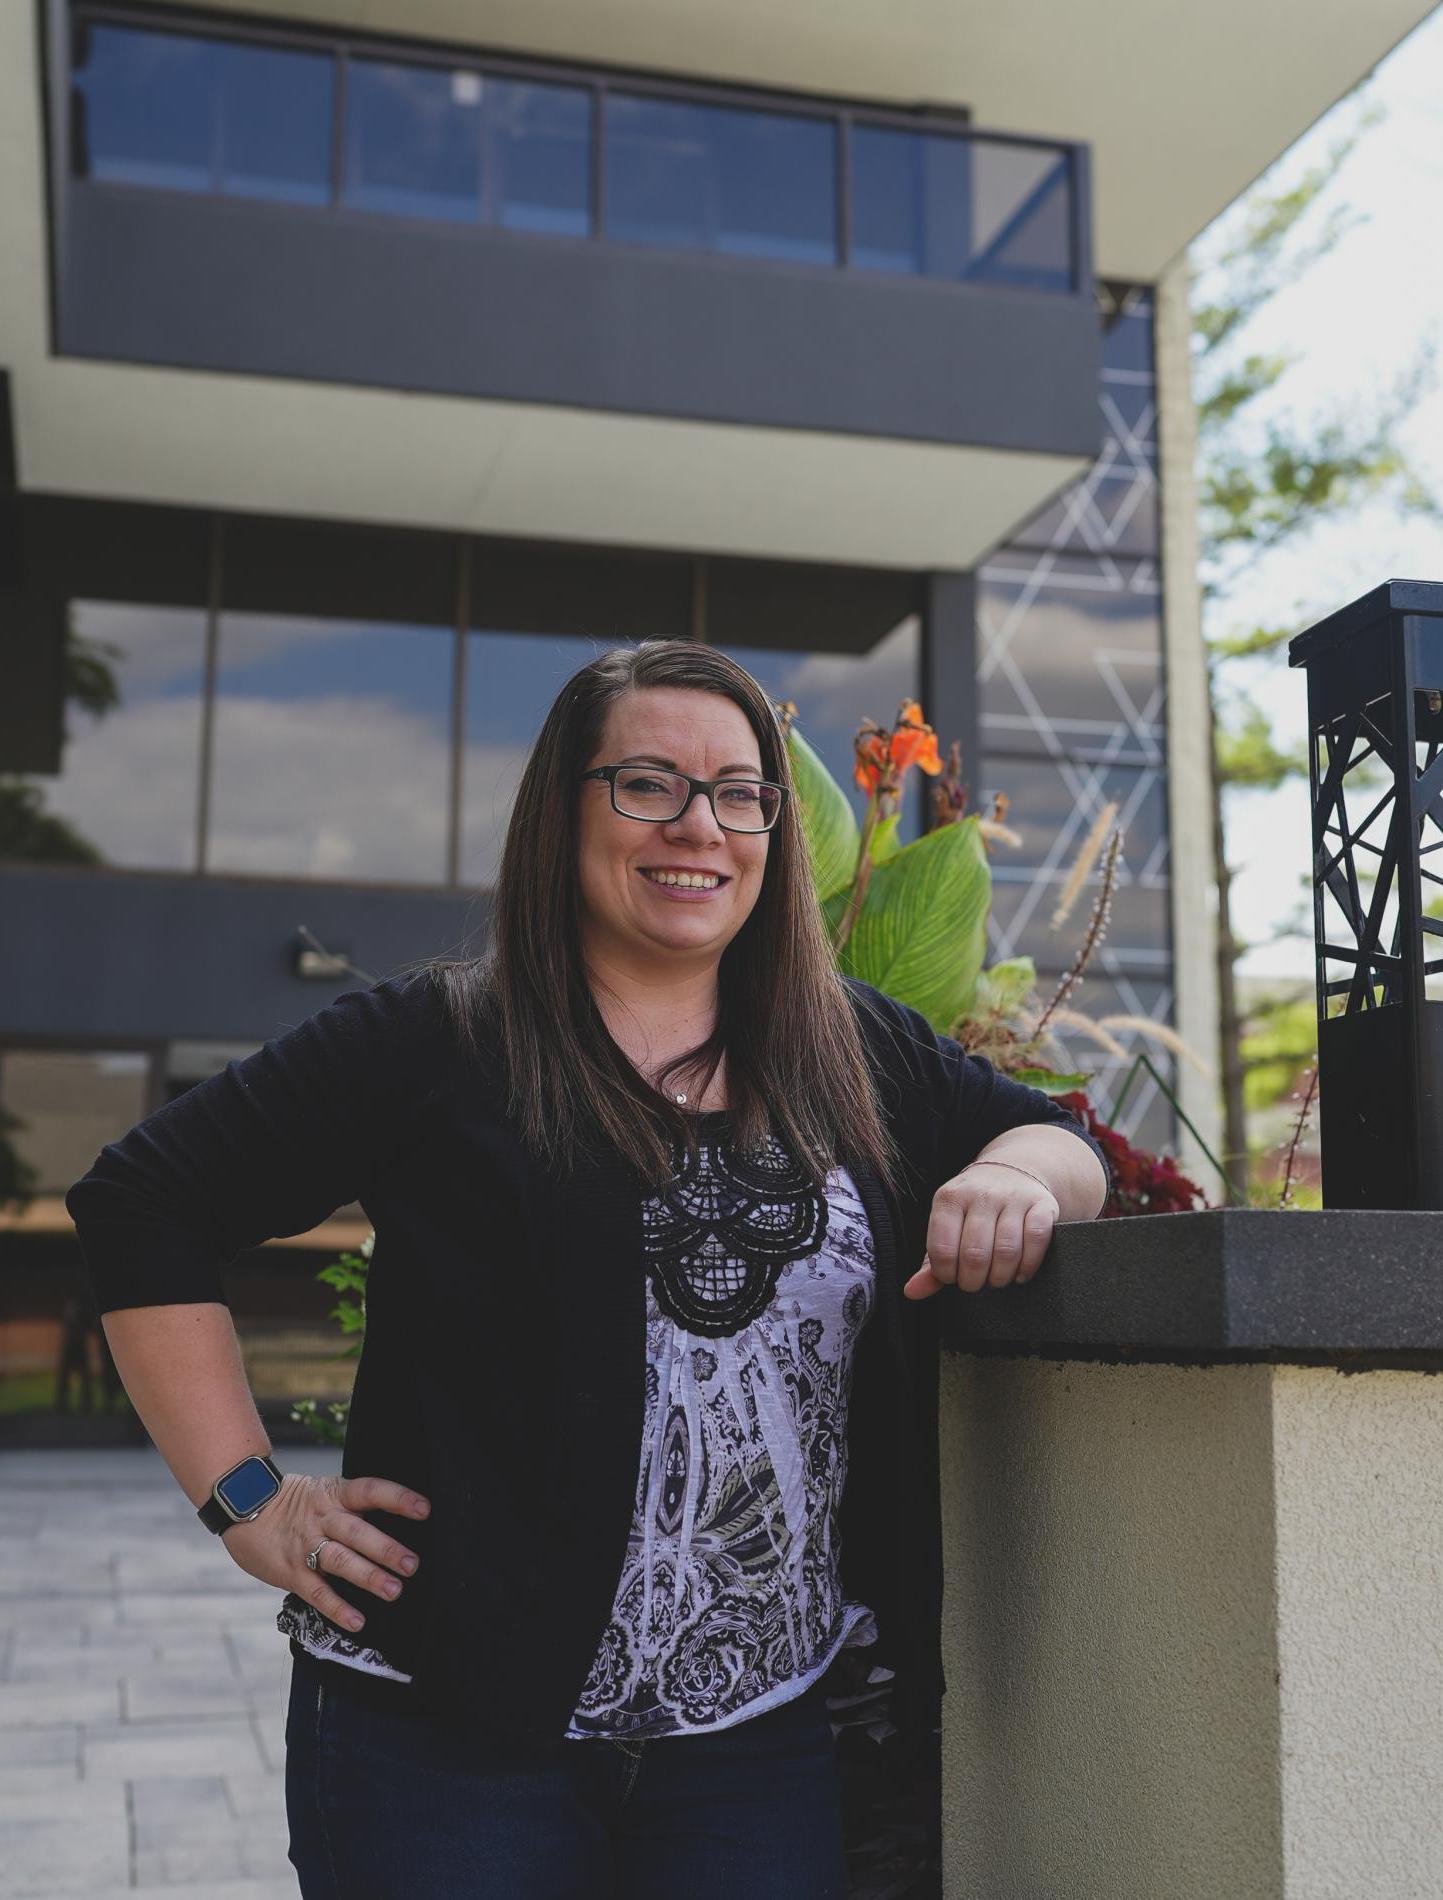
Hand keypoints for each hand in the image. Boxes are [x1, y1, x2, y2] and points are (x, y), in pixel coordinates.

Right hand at [219, 1473, 429, 1633]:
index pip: (370, 1491)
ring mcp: (305, 1545)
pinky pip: (317, 1592)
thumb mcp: (324, 1491)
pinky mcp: (291, 1572)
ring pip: (340, 1561)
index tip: (424, 1509)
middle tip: (412, 1564)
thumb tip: (395, 1520)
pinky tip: (358, 1621)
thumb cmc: (294, 1502)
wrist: (242, 1506)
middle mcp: (322, 1518)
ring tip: (394, 1591)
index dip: (397, 1499)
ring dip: (369, 1577)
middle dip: (386, 1549)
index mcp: (334, 1494)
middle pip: (358, 1532)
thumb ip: (352, 1506)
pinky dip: (337, 1608)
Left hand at [904, 1161, 1059, 1298]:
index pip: (942, 1249)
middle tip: (975, 1282)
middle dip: (974, 1281)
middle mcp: (981, 1194)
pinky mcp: (1042, 1204)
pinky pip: (1036, 1240)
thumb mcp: (947, 1226)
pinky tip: (1019, 1273)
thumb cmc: (973, 1209)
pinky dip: (1028, 1265)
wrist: (1012, 1171)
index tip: (952, 1277)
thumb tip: (912, 1291)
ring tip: (996, 1279)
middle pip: (975, 1254)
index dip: (947, 1274)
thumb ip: (930, 1261)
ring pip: (1006, 1250)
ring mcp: (1013, 1197)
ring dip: (1000, 1277)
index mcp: (949, 1198)